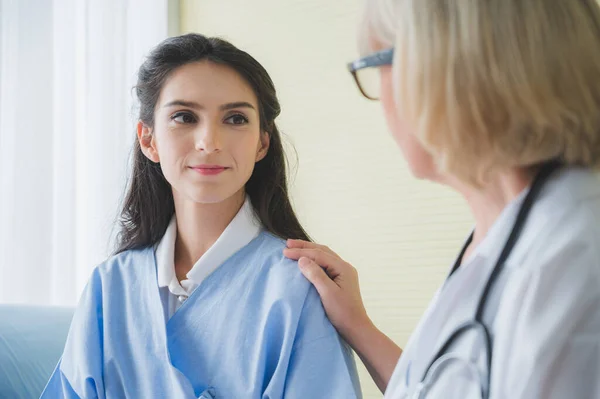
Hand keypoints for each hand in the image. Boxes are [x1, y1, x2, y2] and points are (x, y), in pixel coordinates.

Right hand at [284, 239, 402, 391]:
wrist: (356, 329)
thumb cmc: (343, 313)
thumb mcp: (327, 293)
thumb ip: (315, 274)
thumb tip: (302, 259)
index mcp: (343, 268)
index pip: (319, 255)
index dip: (301, 252)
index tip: (285, 252)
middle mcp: (344, 267)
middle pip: (322, 251)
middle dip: (304, 247)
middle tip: (287, 243)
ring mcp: (343, 273)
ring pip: (324, 256)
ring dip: (309, 251)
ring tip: (295, 248)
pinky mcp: (340, 281)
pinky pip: (325, 264)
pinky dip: (314, 260)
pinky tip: (307, 261)